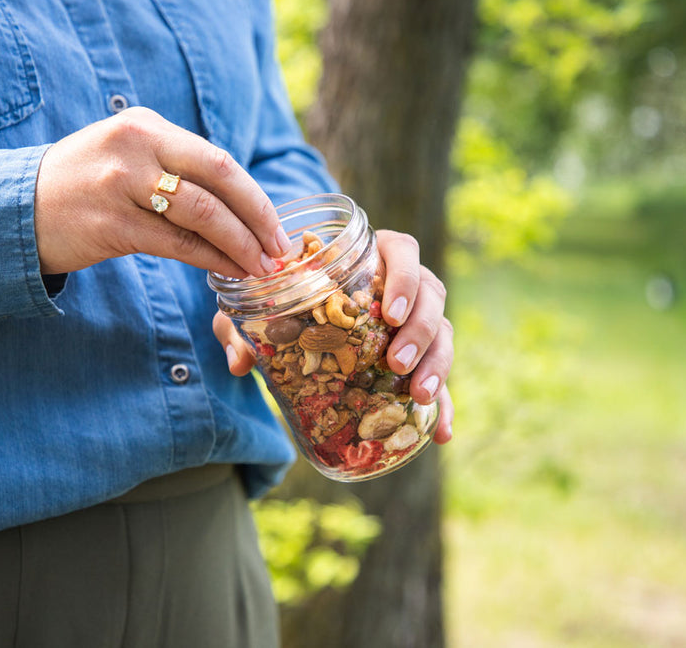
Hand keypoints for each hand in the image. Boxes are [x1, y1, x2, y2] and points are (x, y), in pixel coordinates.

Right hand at [34, 107, 291, 276]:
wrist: (12, 210)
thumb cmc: (80, 188)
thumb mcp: (125, 159)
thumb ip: (175, 169)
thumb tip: (239, 205)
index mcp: (145, 125)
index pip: (217, 159)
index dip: (255, 197)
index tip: (278, 228)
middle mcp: (135, 145)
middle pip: (219, 178)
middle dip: (258, 218)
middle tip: (281, 251)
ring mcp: (121, 183)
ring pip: (202, 215)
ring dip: (240, 245)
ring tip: (261, 269)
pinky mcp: (110, 223)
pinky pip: (176, 244)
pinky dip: (209, 260)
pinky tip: (227, 273)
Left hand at [213, 229, 453, 443]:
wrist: (297, 312)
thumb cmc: (283, 297)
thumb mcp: (258, 306)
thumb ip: (241, 324)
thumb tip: (240, 362)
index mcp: (372, 255)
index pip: (403, 251)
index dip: (404, 278)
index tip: (389, 313)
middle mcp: (404, 284)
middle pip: (431, 296)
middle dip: (420, 331)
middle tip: (396, 362)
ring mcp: (417, 320)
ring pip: (443, 333)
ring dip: (437, 364)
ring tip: (419, 395)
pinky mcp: (420, 356)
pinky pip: (440, 378)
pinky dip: (445, 405)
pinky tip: (441, 432)